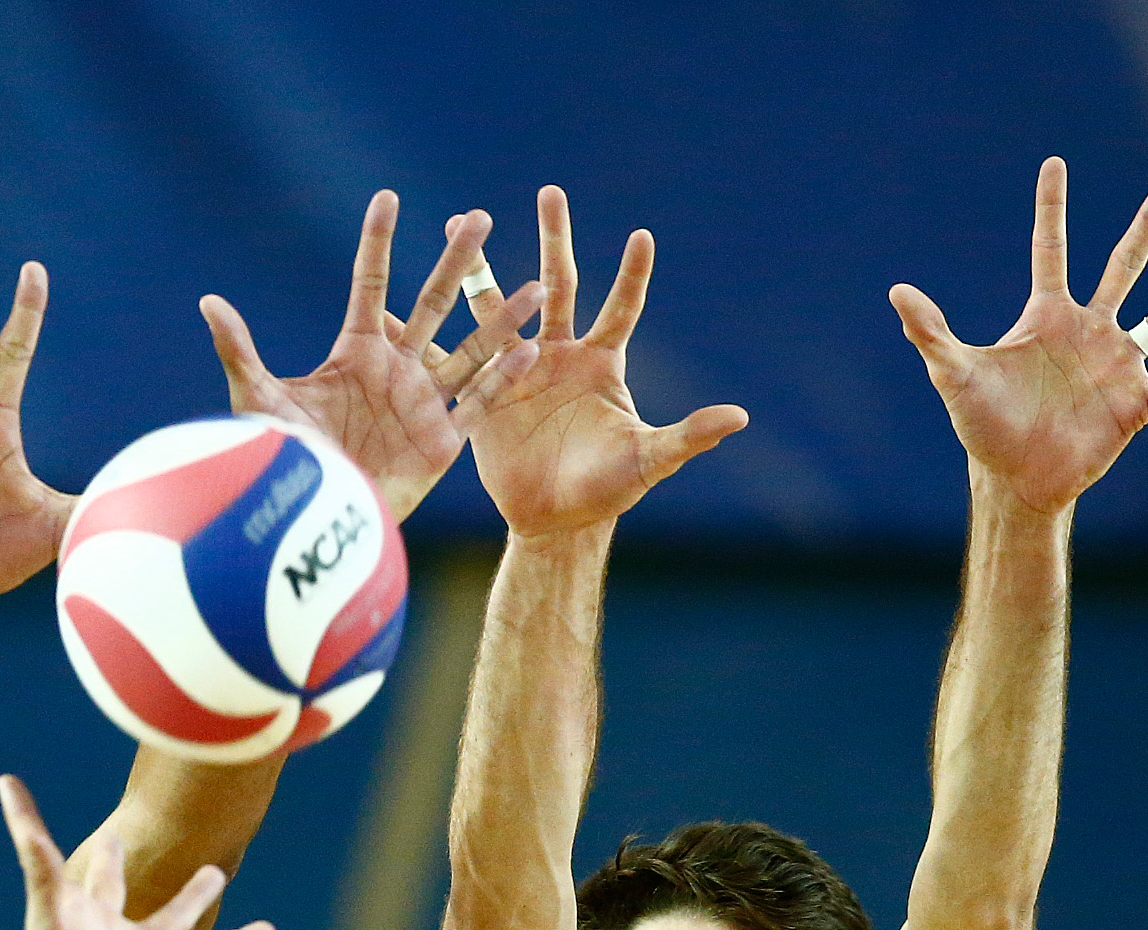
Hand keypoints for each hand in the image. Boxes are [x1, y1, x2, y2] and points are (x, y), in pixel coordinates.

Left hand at [0, 776, 272, 929]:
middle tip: (120, 835)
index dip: (79, 846)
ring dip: (196, 895)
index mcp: (80, 913)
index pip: (79, 868)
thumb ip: (35, 855)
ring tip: (217, 872)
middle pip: (118, 886)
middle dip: (117, 862)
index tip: (86, 821)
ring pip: (177, 916)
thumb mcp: (47, 913)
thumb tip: (6, 785)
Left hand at [199, 191, 541, 521]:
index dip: (377, 243)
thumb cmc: (287, 461)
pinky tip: (531, 350)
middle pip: (431, 303)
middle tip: (478, 217)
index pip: (371, 284)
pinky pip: (479, 403)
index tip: (388, 198)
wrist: (317, 516)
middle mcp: (395, 369)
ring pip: (470, 348)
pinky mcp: (442, 438)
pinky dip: (503, 379)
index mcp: (356, 353)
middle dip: (455, 262)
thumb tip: (208, 300)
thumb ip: (240, 350)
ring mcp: (422, 401)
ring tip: (536, 284)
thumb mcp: (261, 400)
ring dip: (500, 318)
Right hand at [468, 187, 746, 535]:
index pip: (622, 307)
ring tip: (461, 223)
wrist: (553, 520)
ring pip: (499, 306)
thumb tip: (740, 418)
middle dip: (554, 238)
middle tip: (550, 192)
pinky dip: (435, 328)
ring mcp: (519, 369)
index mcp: (601, 363)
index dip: (632, 274)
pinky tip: (407, 298)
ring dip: (482, 268)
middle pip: (559, 285)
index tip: (642, 235)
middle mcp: (560, 354)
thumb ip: (689, 436)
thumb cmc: (607, 490)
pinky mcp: (484, 391)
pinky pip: (459, 354)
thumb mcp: (649, 461)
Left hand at [890, 157, 1147, 516]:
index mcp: (1048, 317)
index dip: (1051, 208)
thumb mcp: (954, 375)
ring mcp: (1118, 364)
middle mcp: (1090, 331)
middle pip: (1123, 265)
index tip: (1055, 163)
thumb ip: (931, 333)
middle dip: (1146, 224)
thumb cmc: (983, 426)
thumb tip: (896, 292)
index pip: (1049, 249)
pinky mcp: (1137, 404)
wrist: (1013, 478)